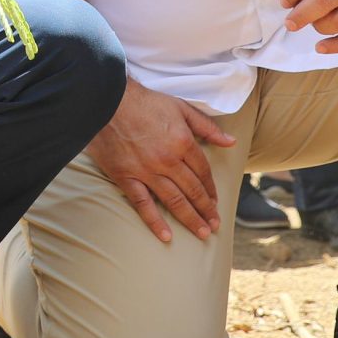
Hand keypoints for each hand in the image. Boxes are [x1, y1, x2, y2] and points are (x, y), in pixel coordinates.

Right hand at [84, 80, 236, 243]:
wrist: (106, 100)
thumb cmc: (144, 101)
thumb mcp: (180, 107)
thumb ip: (206, 127)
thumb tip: (230, 142)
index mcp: (183, 142)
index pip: (203, 172)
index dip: (211, 189)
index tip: (215, 202)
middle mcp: (168, 160)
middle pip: (192, 190)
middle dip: (206, 209)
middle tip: (214, 225)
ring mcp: (146, 171)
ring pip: (174, 200)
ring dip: (190, 219)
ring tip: (201, 233)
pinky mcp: (126, 177)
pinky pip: (143, 203)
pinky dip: (155, 221)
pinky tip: (166, 236)